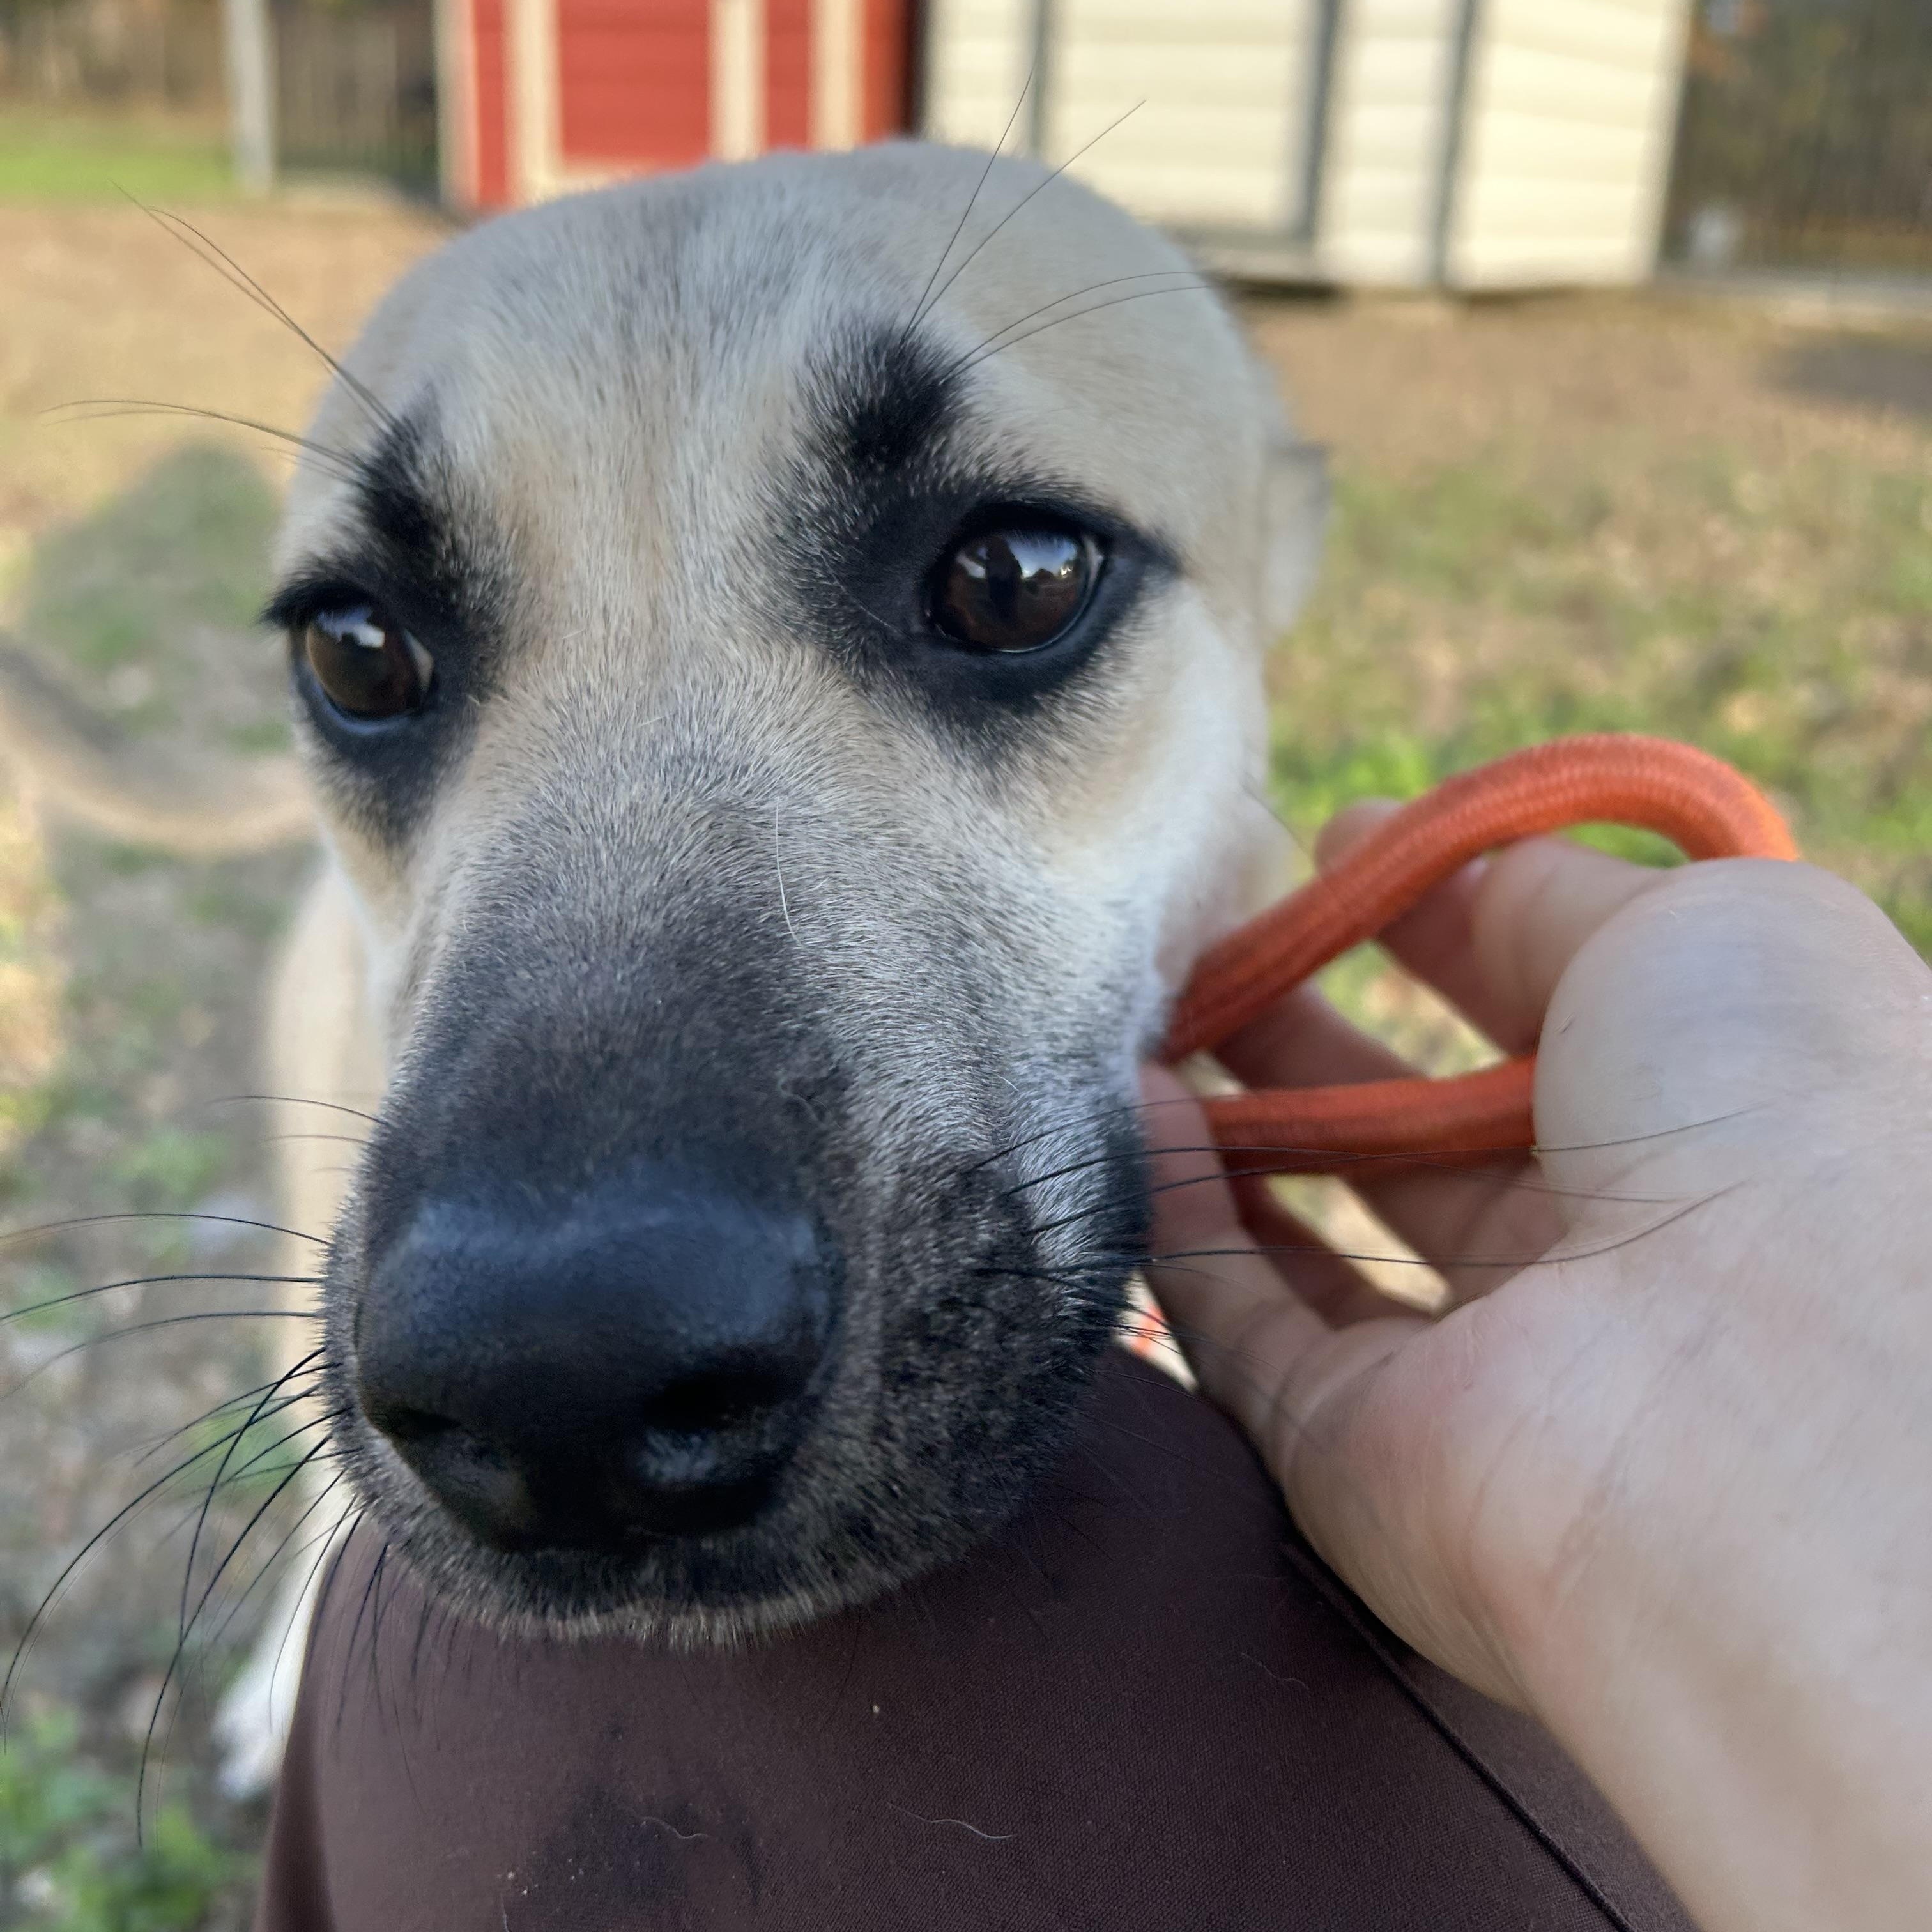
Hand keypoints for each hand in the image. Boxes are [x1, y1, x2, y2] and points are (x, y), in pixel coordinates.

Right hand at [1143, 815, 1931, 1931]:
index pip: (1540, 1012)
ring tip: (1154, 1015)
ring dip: (1236, 1118)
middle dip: (1312, 1022)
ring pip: (1320, 1224)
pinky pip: (1239, 1315)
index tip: (1328, 851)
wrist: (1745, 1393)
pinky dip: (1179, 1211)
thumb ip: (1546, 888)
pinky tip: (1135, 1104)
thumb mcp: (1703, 924)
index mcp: (1700, 1132)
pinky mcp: (1354, 1446)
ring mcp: (1471, 1362)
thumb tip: (1409, 858)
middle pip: (1417, 1124)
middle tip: (1215, 943)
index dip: (1437, 926)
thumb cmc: (1769, 1117)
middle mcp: (1593, 1256)